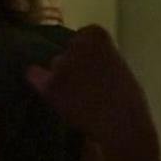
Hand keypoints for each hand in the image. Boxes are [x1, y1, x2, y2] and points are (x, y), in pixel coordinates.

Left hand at [24, 25, 158, 152]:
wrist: (122, 126)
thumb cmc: (127, 99)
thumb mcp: (117, 64)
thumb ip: (96, 55)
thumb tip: (75, 54)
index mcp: (97, 34)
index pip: (83, 36)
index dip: (89, 52)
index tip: (99, 67)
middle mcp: (77, 44)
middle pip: (69, 50)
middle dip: (75, 63)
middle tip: (90, 85)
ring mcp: (62, 65)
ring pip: (56, 66)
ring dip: (63, 77)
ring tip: (83, 98)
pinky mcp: (50, 86)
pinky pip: (34, 75)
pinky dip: (37, 79)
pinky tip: (47, 88)